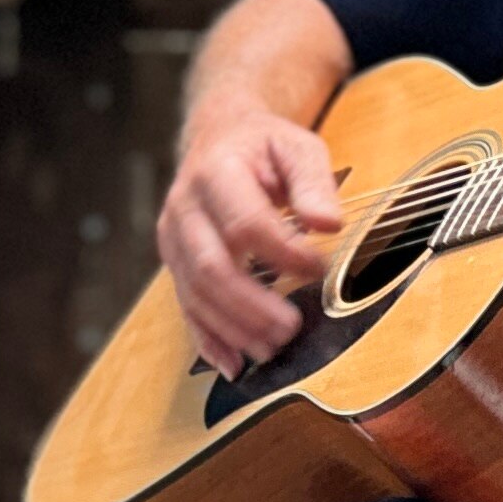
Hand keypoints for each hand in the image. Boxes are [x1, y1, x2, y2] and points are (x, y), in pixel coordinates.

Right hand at [158, 104, 345, 373]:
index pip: (245, 223)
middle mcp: (185, 208)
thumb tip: (328, 224)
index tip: (319, 268)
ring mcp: (174, 239)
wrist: (220, 137)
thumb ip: (313, 182)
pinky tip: (234, 364)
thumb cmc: (264, 146)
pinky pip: (186, 308)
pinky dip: (209, 339)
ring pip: (196, 294)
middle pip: (212, 268)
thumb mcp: (297, 146)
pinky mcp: (175, 263)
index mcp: (216, 172)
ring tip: (273, 349)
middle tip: (291, 329)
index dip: (283, 253)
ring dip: (235, 328)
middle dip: (252, 305)